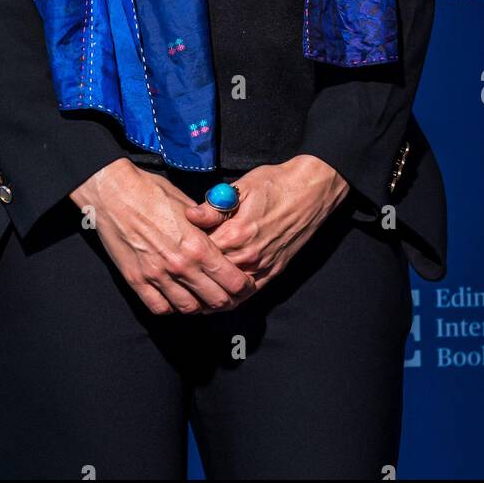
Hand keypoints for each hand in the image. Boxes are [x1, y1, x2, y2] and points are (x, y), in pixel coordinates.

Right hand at [70, 159, 257, 316]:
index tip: (245, 285)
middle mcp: (180, 265)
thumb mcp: (188, 205)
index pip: (232, 280)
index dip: (243, 287)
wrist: (114, 192)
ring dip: (200, 307)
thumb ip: (206, 227)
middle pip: (215, 300)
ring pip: (189, 308)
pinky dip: (171, 308)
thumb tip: (219, 238)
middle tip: (230, 297)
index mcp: (198, 245)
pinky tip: (175, 299)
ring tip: (204, 300)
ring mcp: (157, 276)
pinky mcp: (136, 280)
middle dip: (228, 301)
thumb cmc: (152, 192)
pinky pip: (159, 307)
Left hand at [182, 156, 350, 292]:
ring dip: (209, 293)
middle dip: (192, 277)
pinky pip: (248, 294)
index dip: (184, 253)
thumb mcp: (241, 187)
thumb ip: (213, 207)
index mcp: (236, 233)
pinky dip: (231, 299)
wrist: (311, 191)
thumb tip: (189, 215)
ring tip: (190, 294)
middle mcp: (248, 255)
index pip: (199, 253)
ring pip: (228, 292)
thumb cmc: (275, 184)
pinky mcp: (274, 272)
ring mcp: (262, 266)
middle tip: (175, 278)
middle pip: (210, 276)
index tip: (173, 253)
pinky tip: (218, 297)